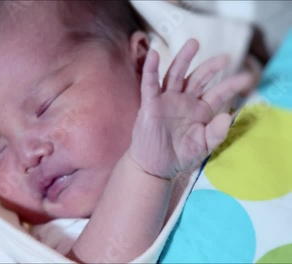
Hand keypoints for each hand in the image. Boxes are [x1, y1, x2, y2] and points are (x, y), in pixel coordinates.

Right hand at [129, 39, 252, 178]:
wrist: (154, 166)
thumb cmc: (178, 155)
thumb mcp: (202, 146)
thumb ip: (216, 133)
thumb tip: (228, 116)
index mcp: (199, 110)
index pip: (217, 94)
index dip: (230, 86)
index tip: (246, 79)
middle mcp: (184, 100)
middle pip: (198, 78)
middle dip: (210, 67)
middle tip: (225, 57)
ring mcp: (166, 100)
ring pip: (176, 74)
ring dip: (183, 59)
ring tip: (193, 44)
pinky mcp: (150, 104)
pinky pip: (150, 84)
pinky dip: (151, 69)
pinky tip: (154, 55)